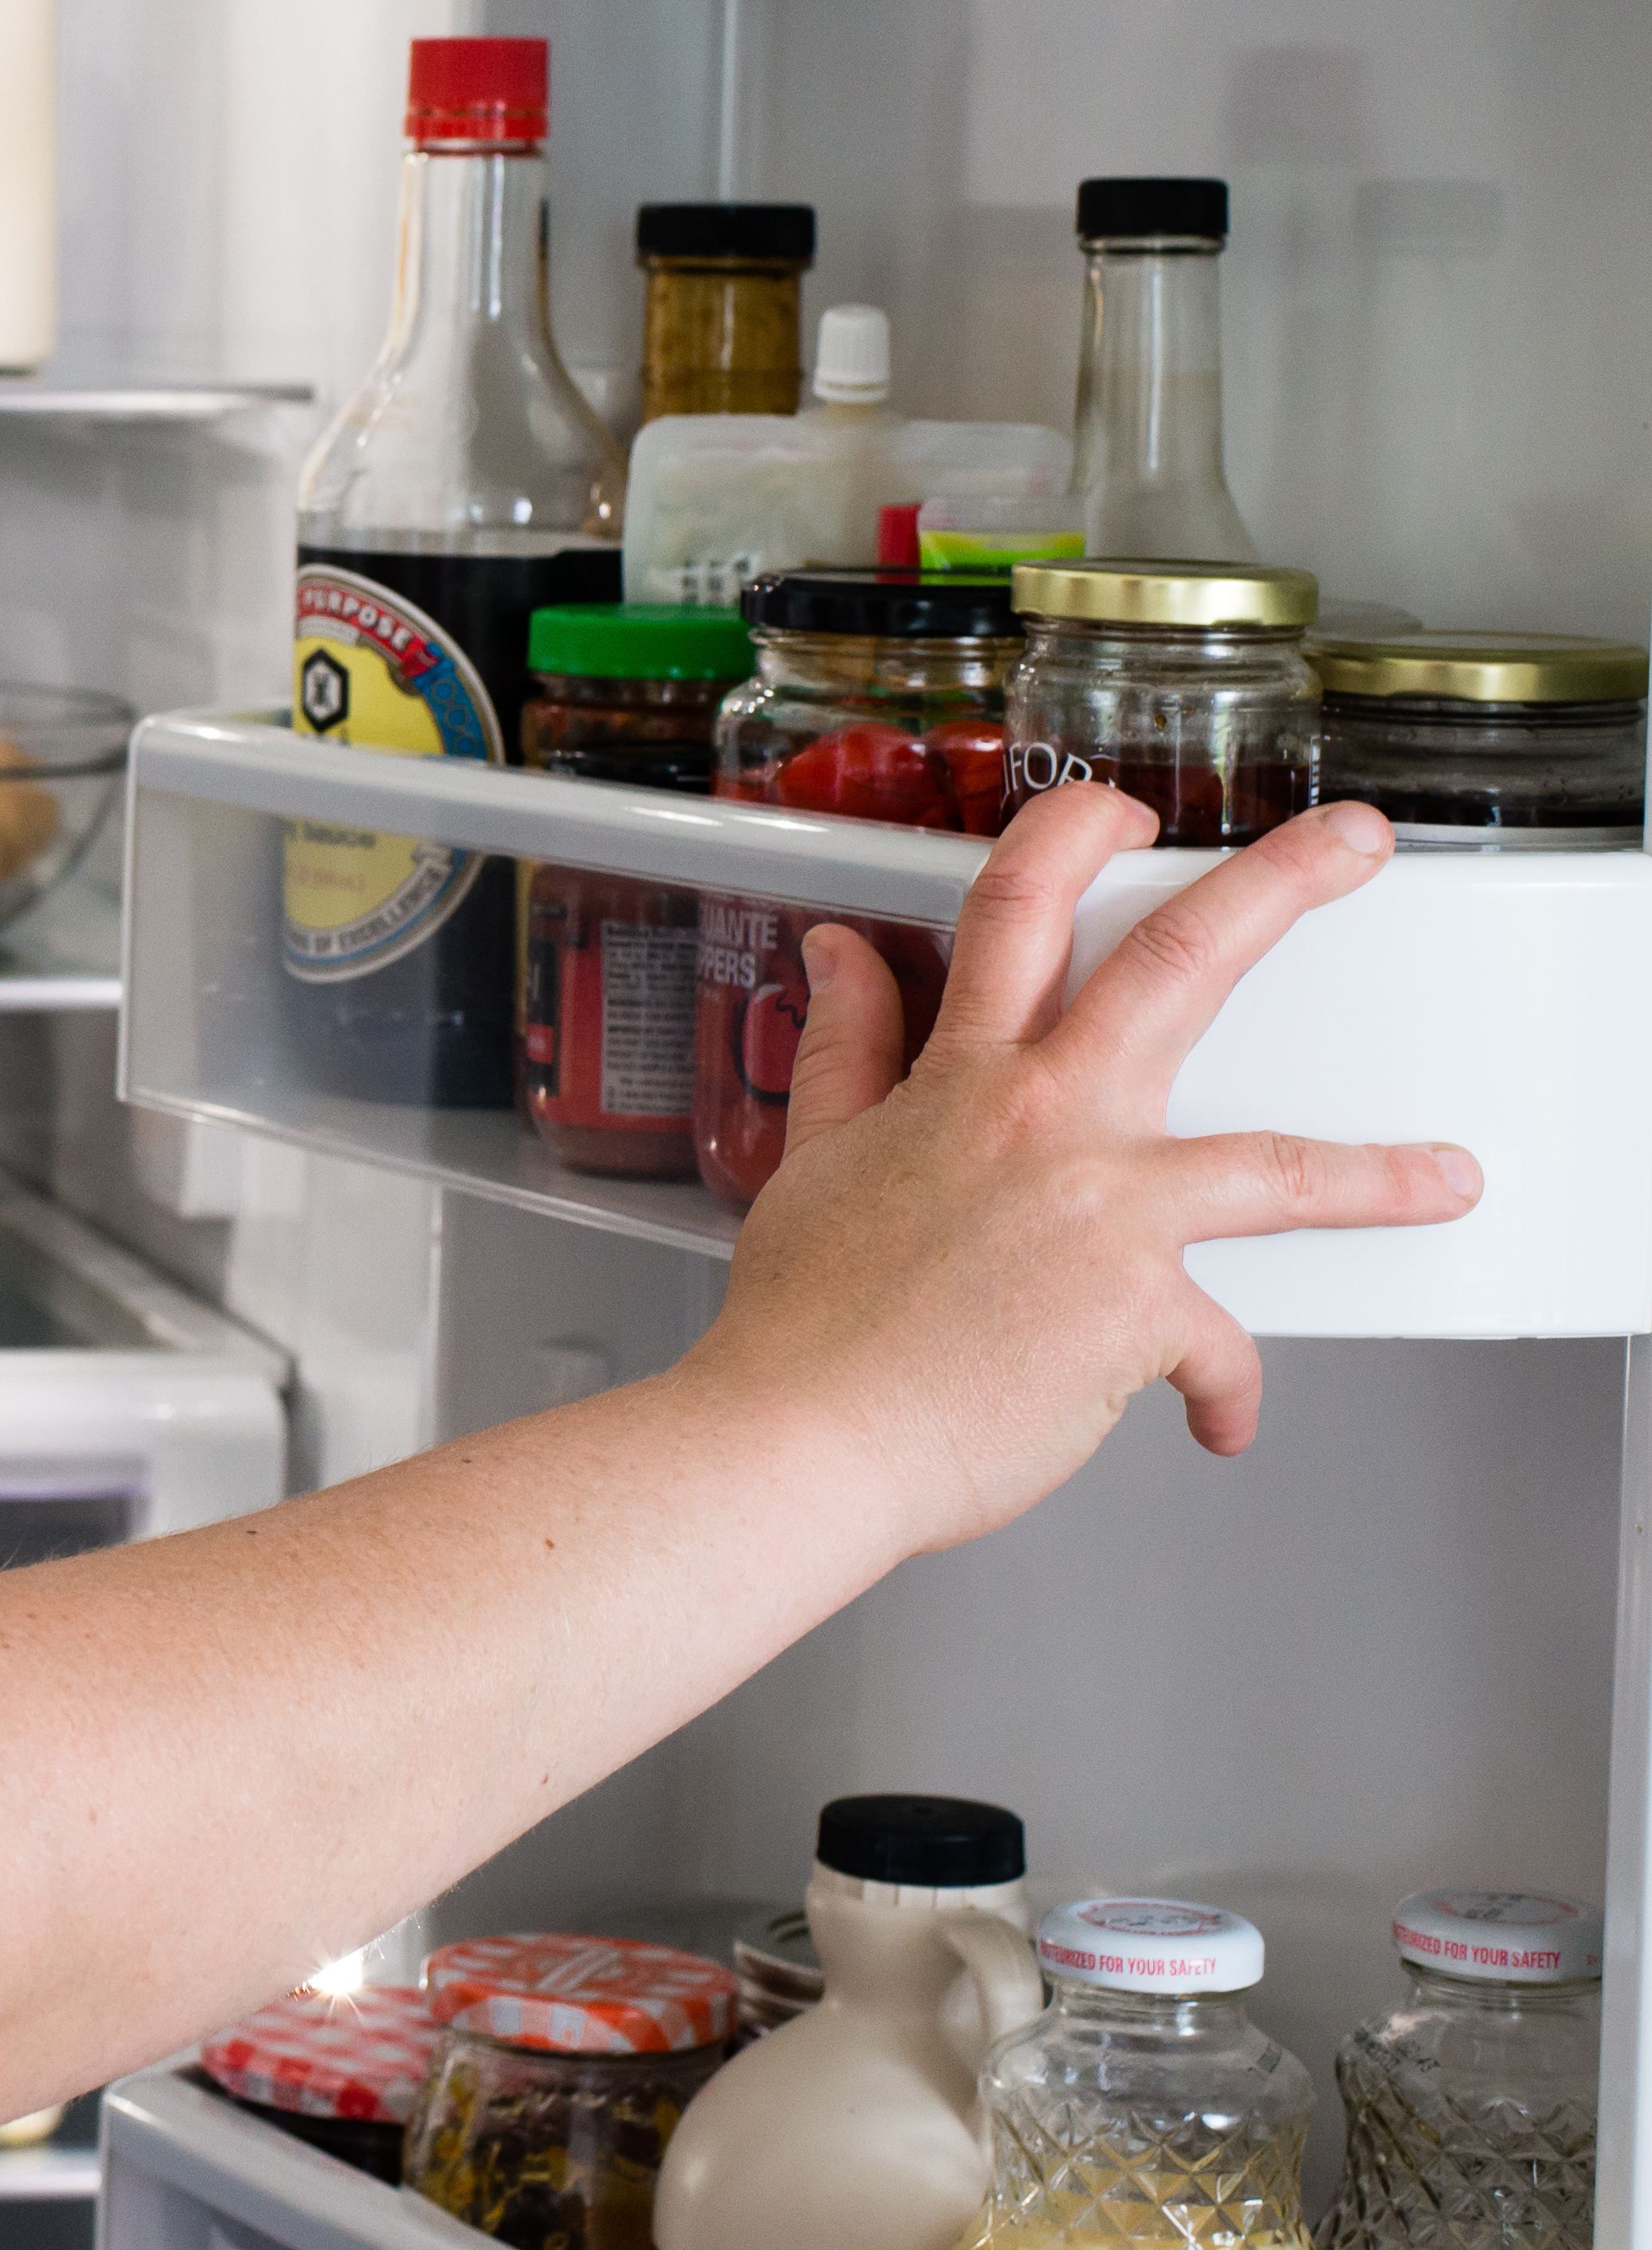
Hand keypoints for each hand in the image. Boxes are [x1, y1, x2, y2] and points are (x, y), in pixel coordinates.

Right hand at [684, 785, 1476, 1562]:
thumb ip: (845, 1048)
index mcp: (962, 1080)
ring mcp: (1103, 1212)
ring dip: (1380, 1172)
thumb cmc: (808, 1323)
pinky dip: (1218, 1389)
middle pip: (1180, 963)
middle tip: (1349, 847)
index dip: (1074, 834)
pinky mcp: (1143, 1312)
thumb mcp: (812, 1158)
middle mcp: (1043, 1123)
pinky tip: (1216, 1416)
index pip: (1019, 909)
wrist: (806, 1438)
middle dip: (1281, 886)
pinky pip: (1219, 1350)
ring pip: (1275, 1162)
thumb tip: (840, 954)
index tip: (1122, 811)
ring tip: (1444, 1176)